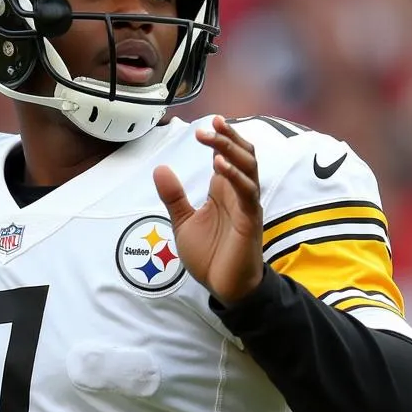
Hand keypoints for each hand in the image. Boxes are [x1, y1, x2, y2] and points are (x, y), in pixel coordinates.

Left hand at [153, 115, 263, 305]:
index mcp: (224, 191)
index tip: (206, 124)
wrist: (225, 287)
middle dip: (227, 136)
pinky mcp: (251, 220)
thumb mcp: (183, 222)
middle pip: (243, 154)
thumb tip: (160, 168)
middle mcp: (239, 193)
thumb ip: (174, 196)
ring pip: (248, 167)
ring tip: (213, 137)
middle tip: (209, 124)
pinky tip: (220, 165)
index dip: (220, 137)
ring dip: (231, 149)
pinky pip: (248, 192)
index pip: (227, 155)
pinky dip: (234, 176)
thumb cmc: (211, 255)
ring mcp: (247, 205)